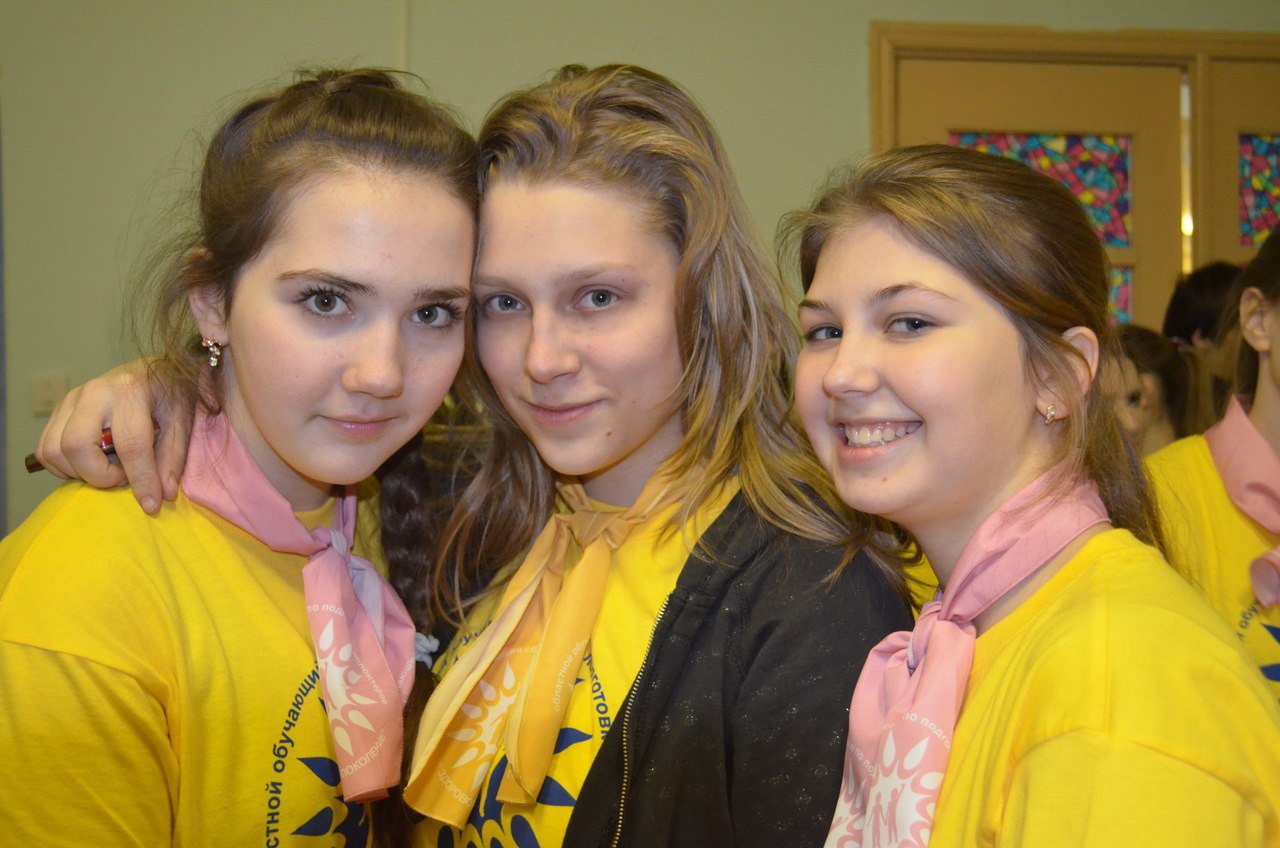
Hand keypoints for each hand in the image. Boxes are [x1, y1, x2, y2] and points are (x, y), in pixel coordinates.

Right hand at [34, 359, 192, 514]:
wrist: (154, 369)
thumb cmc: (170, 396)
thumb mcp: (182, 423)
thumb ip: (172, 459)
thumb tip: (163, 496)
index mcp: (131, 391)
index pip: (130, 443)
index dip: (140, 479)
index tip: (150, 505)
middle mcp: (95, 392)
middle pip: (76, 445)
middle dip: (98, 475)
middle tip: (123, 477)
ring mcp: (71, 398)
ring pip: (53, 449)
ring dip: (78, 472)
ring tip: (108, 469)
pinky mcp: (59, 408)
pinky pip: (44, 448)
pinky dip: (62, 466)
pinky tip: (89, 464)